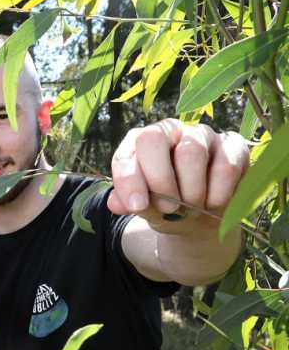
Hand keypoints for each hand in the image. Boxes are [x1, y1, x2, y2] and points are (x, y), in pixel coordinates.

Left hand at [107, 118, 249, 234]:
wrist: (202, 218)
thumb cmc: (165, 208)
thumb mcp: (145, 208)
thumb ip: (128, 203)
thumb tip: (116, 203)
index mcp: (138, 143)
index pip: (126, 153)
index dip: (129, 180)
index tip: (137, 206)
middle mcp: (168, 130)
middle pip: (154, 139)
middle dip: (159, 180)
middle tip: (168, 208)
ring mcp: (201, 134)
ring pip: (192, 152)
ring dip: (191, 191)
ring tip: (192, 208)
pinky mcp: (233, 146)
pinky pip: (226, 165)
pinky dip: (219, 193)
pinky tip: (214, 204)